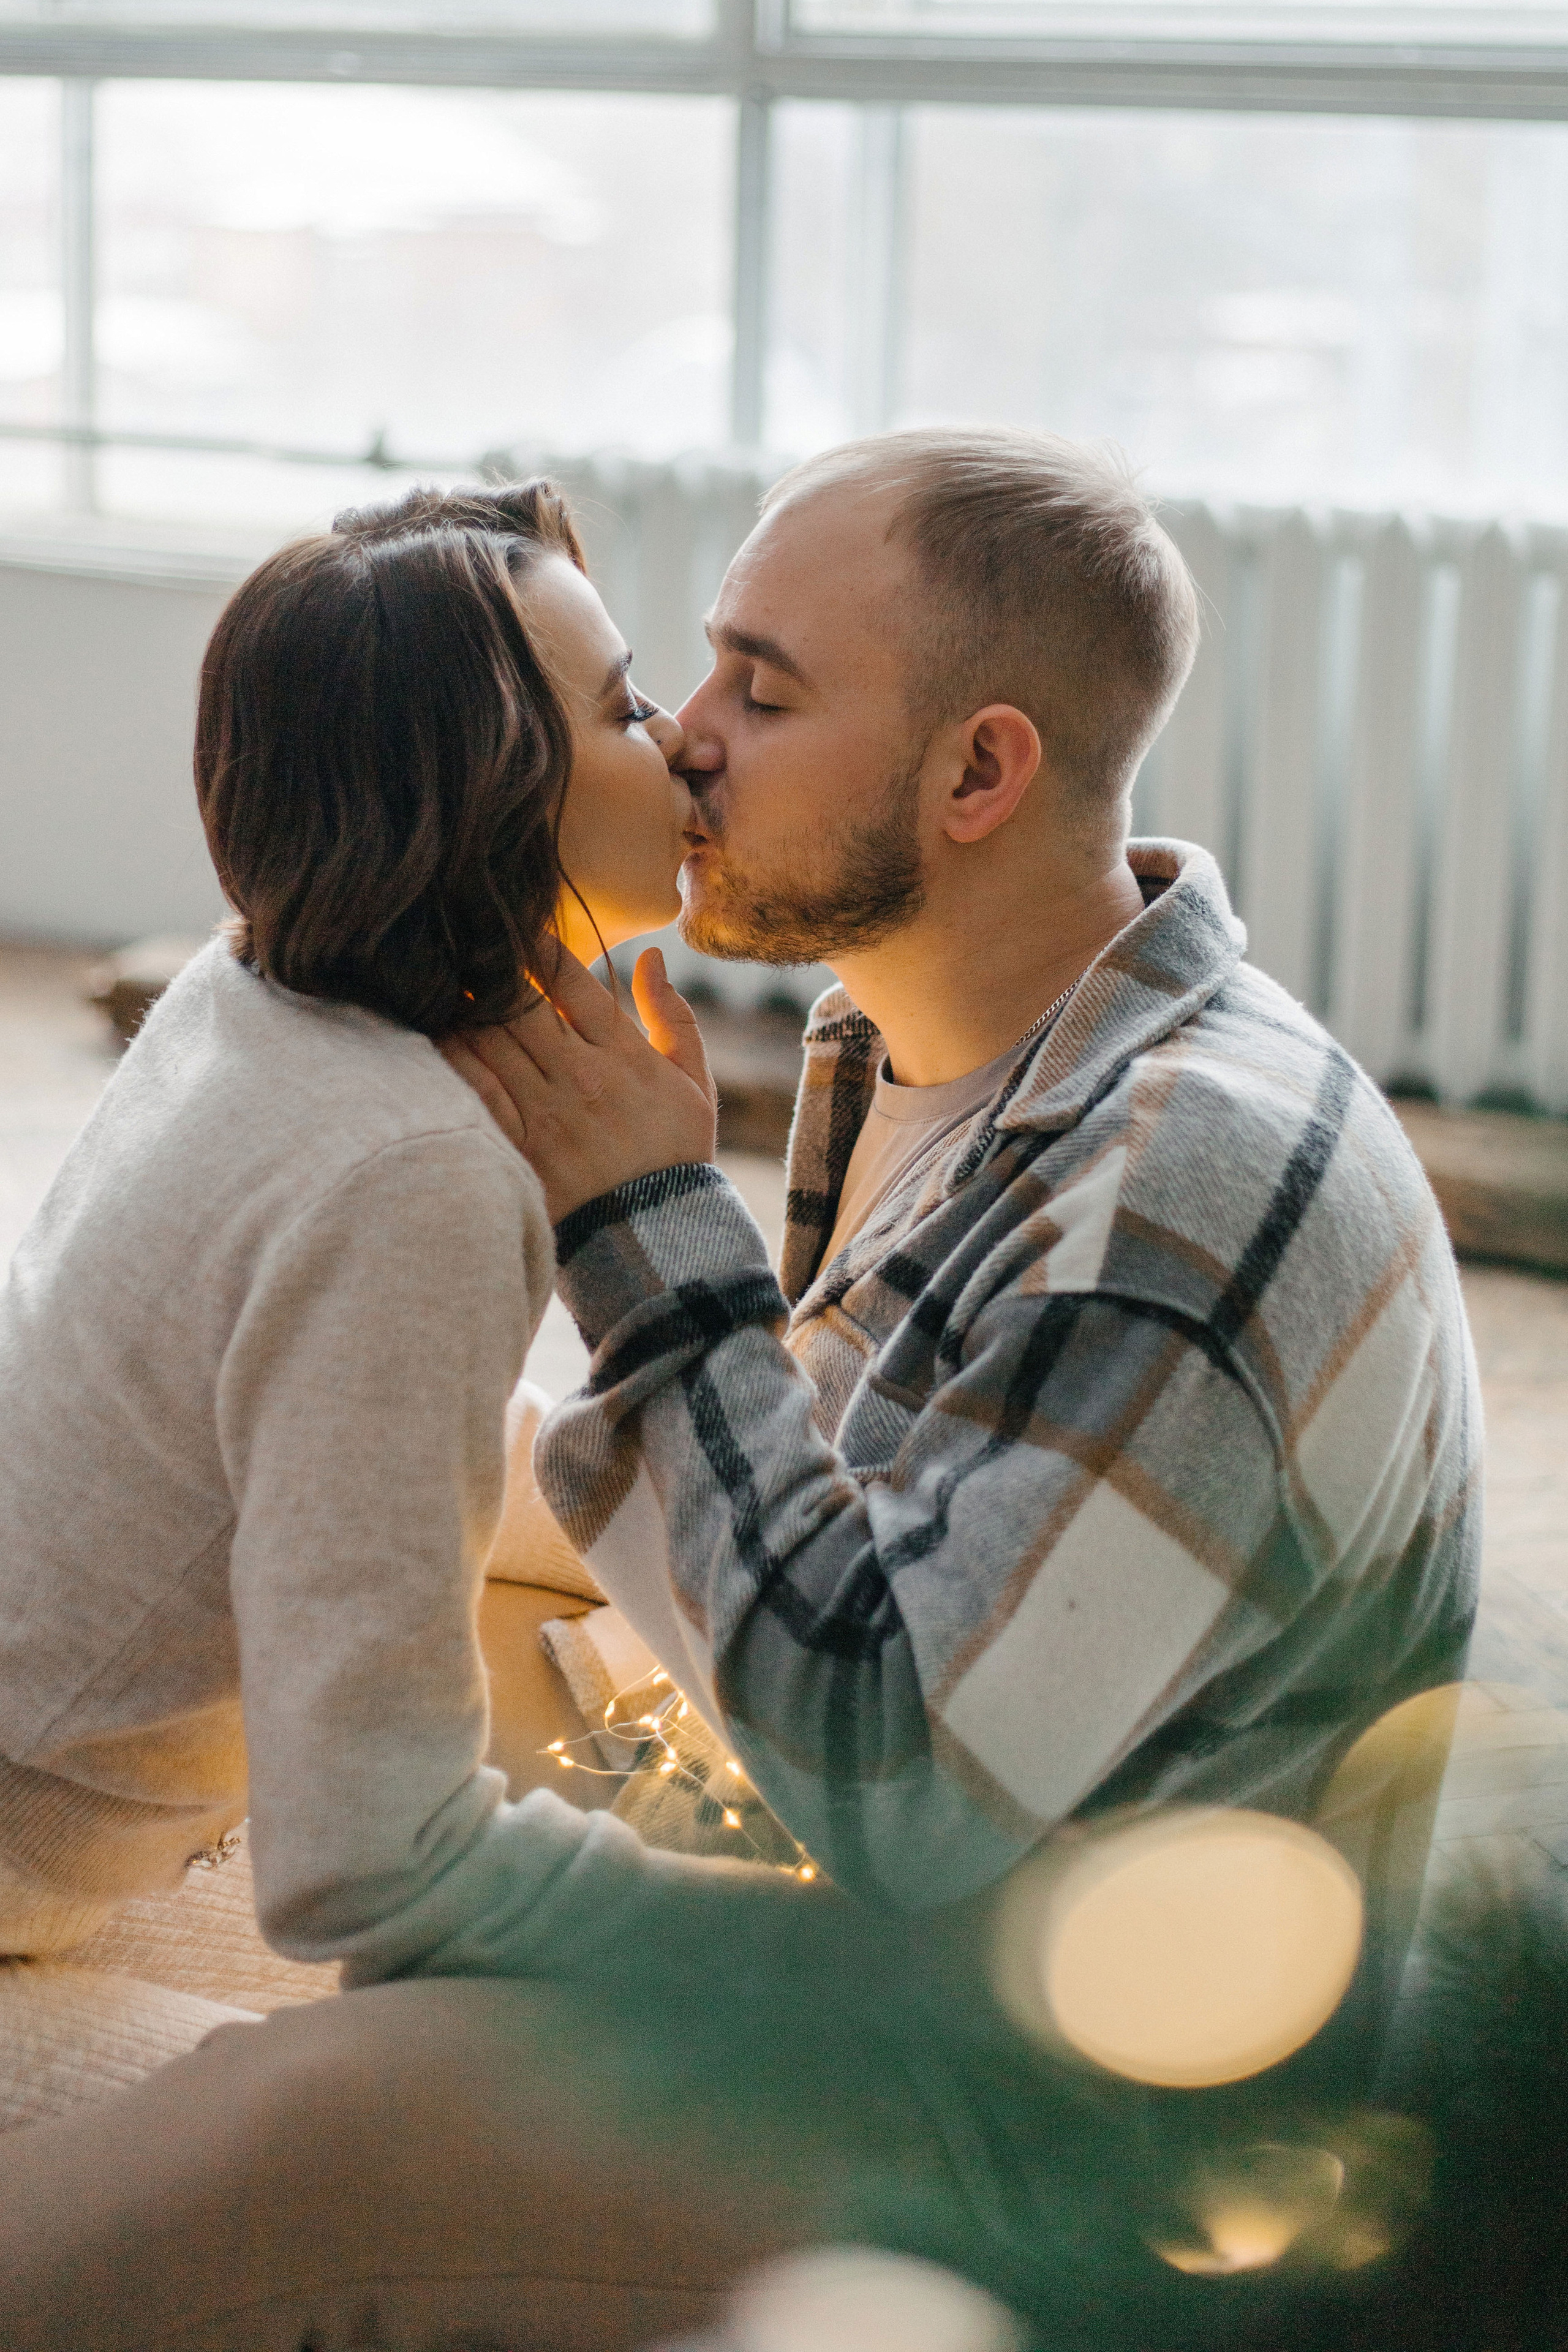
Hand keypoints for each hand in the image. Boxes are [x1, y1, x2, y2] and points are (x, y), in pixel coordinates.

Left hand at [440, 946, 717, 1224]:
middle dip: (489, 970)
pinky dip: (453, 1057)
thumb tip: (650, 956)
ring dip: (464, 1007)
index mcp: (625, 1056)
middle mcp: (581, 1078)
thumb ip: (674, 1016)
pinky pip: (475, 1090)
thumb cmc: (677, 1156)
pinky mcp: (519, 1148)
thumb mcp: (695, 1084)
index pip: (571, 981)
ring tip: (447, 985)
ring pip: (489, 1040)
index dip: (537, 945)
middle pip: (518, 1003)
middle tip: (466, 949)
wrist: (659, 1239)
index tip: (516, 926)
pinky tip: (438, 1036)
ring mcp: (546, 1114)